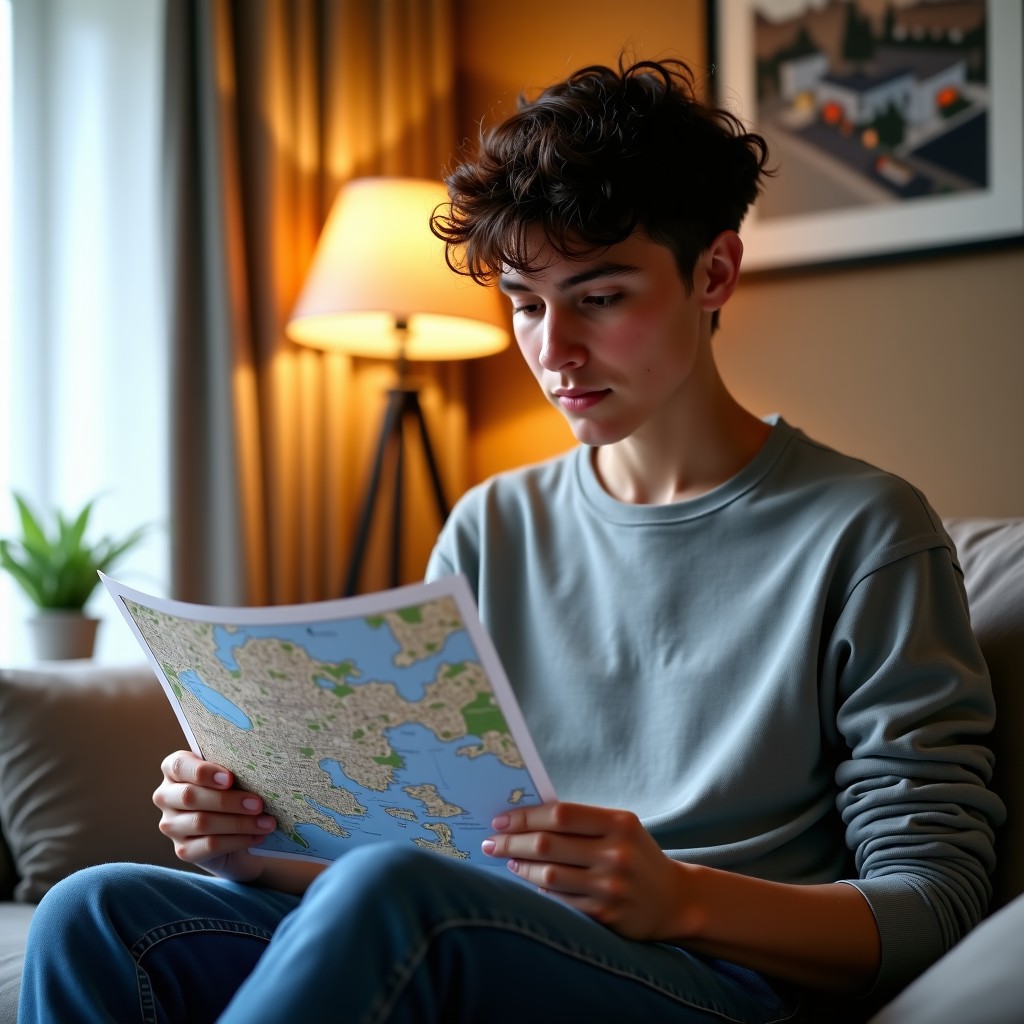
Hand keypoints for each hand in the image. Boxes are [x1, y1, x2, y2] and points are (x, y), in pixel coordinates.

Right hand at [152, 750, 276, 881]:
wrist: (236, 831)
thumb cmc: (234, 791)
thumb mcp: (232, 776)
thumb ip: (233, 769)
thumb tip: (253, 768)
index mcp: (174, 769)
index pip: (178, 765)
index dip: (202, 772)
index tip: (230, 778)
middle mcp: (166, 796)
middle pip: (190, 797)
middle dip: (228, 800)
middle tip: (258, 804)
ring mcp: (171, 825)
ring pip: (201, 822)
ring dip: (239, 823)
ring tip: (266, 822)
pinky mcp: (183, 850)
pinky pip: (209, 845)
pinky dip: (237, 840)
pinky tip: (257, 836)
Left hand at [481, 801, 687, 940]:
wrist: (674, 900)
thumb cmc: (636, 854)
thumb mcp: (620, 827)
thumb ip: (581, 821)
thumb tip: (525, 817)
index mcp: (620, 823)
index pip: (560, 814)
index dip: (525, 816)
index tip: (500, 819)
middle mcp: (616, 854)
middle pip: (548, 845)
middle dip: (512, 842)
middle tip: (491, 842)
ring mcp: (611, 887)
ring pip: (548, 876)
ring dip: (520, 868)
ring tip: (508, 861)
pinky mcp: (605, 916)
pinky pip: (559, 901)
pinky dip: (539, 890)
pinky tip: (530, 881)